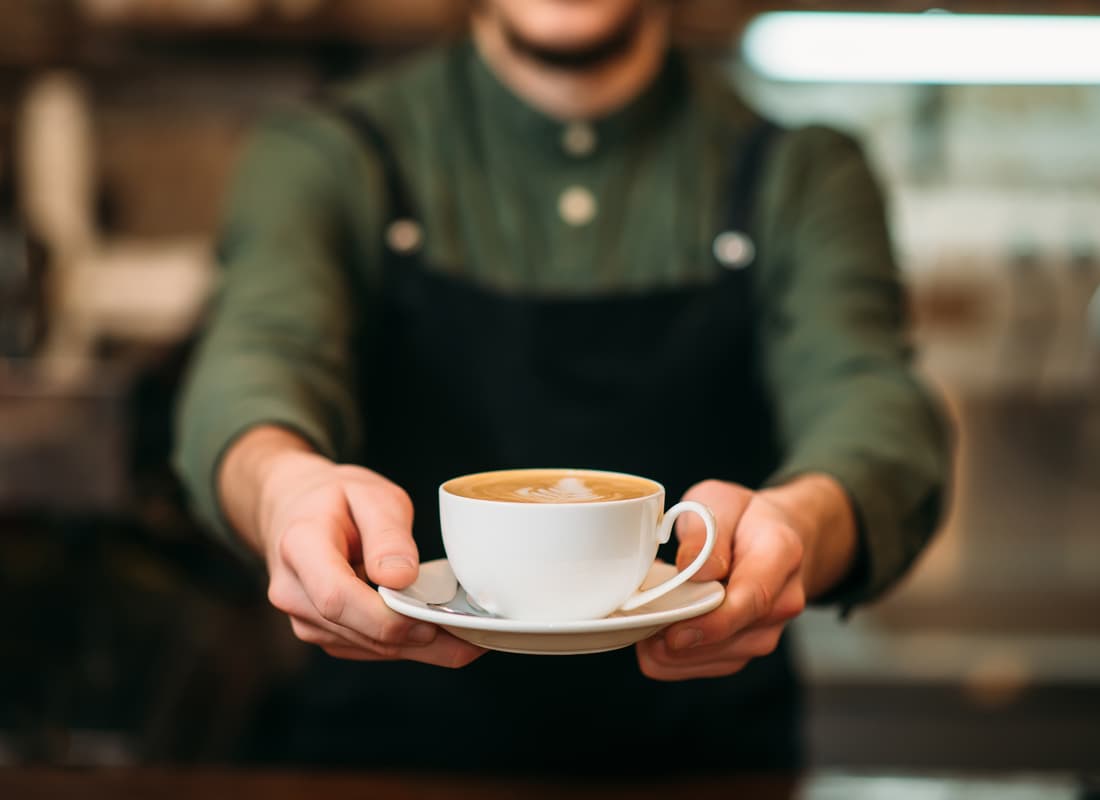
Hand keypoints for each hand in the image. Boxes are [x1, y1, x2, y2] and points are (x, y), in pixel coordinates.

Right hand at [221, 426, 485, 666]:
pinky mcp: (324, 633)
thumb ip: (387, 534)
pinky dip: (407, 645)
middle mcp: (294, 591)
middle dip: (417, 638)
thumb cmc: (336, 498)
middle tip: (473, 635)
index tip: (432, 617)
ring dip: (419, 648)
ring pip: (368, 647)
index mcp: (300, 547)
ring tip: (469, 637)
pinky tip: (443, 635)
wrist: (296, 510)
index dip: (386, 616)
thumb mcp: (369, 494)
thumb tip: (401, 578)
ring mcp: (304, 619)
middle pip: (357, 631)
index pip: (336, 597)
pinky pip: (368, 648)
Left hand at [636, 475, 855, 680]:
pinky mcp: (745, 649)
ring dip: (672, 649)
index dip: (712, 622)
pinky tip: (653, 633)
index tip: (674, 634)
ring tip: (643, 618)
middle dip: (679, 638)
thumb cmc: (743, 517)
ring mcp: (767, 631)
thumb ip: (705, 531)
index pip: (753, 598)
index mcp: (780, 553)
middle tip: (636, 619)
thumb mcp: (719, 500)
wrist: (775, 537)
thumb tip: (692, 569)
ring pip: (714, 660)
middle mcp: (783, 601)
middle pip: (731, 638)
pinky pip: (705, 667)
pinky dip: (673, 657)